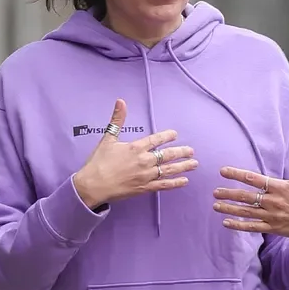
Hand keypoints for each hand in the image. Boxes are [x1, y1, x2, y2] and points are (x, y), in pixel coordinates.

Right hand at [71, 99, 196, 209]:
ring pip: (169, 170)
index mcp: (135, 148)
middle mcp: (144, 160)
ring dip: (183, 166)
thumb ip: (117, 120)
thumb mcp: (107, 138)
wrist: (93, 185)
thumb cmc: (98, 162)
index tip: (175, 134)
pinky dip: (175, 183)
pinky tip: (184, 181)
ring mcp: (146, 175)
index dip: (167, 136)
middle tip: (191, 151)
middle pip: (167, 155)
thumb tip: (121, 101)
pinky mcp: (145, 188)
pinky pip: (164, 185)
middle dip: (181, 152)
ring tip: (194, 164)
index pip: (156, 140)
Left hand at [214, 147, 288, 244]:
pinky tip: (226, 223)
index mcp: (280, 187)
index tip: (223, 171)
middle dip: (229, 193)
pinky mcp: (274, 228)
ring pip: (246, 212)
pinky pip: (252, 227)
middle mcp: (274, 202)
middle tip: (215, 192)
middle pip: (246, 196)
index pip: (254, 178)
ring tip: (216, 206)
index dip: (237, 174)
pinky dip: (239, 225)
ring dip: (230, 208)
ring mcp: (273, 216)